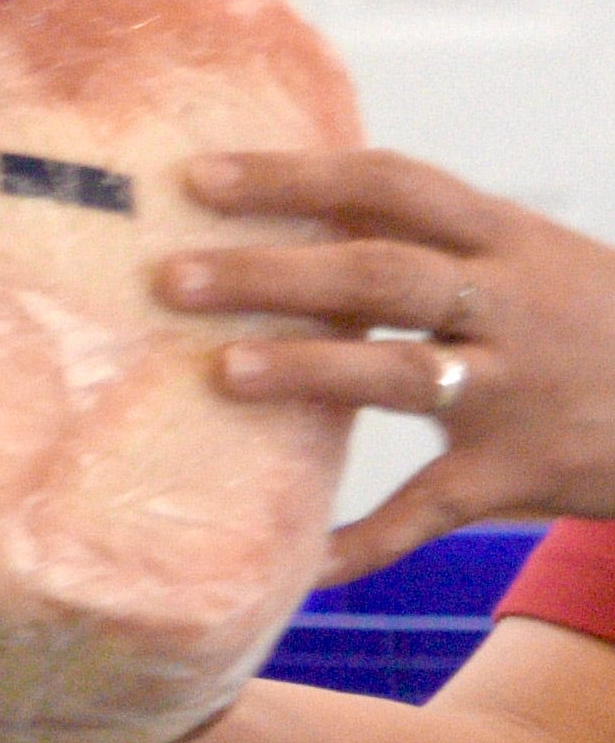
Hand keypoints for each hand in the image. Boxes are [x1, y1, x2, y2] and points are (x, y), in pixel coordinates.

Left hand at [170, 147, 614, 577]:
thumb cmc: (591, 320)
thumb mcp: (531, 256)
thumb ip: (430, 234)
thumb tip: (299, 197)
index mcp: (507, 240)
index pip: (392, 185)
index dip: (295, 176)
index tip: (198, 178)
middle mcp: (511, 306)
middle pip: (383, 272)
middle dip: (275, 271)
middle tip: (170, 276)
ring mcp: (516, 390)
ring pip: (403, 374)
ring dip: (310, 371)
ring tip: (222, 372)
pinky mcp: (519, 471)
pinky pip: (430, 509)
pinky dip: (366, 541)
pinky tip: (299, 565)